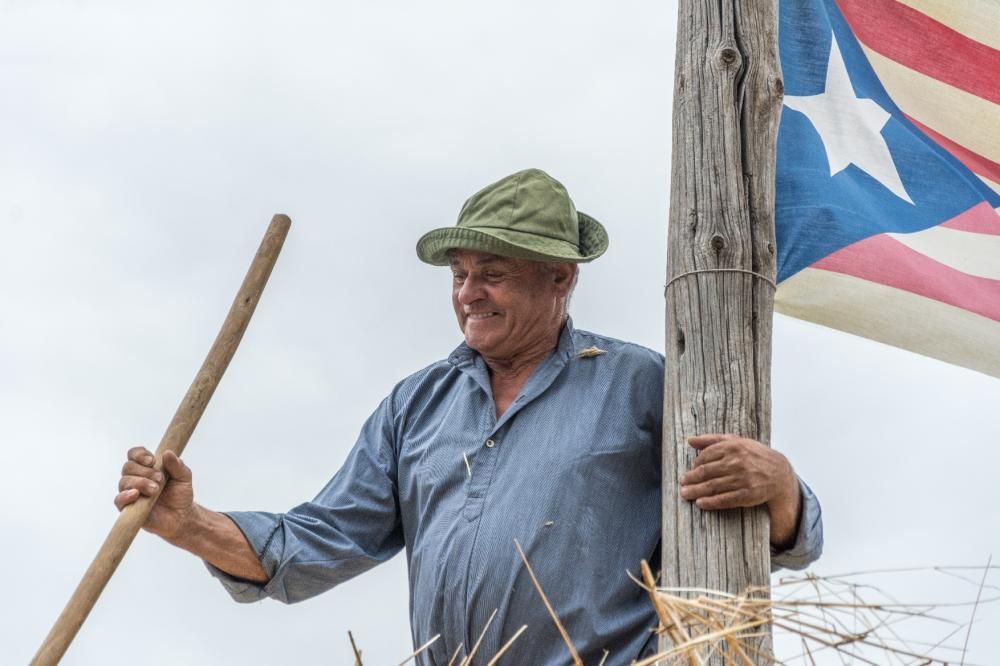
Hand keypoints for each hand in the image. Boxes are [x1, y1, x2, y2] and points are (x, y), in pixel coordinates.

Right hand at [114, 447, 195, 540]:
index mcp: (146, 467)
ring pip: (124, 482)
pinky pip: (119, 500)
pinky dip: (125, 495)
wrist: (181, 516)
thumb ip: (177, 465)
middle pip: (128, 467)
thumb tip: (167, 452)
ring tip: (155, 490)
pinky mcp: (128, 508)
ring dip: (140, 483)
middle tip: (160, 479)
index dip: (139, 454)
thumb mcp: (184, 477)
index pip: (134, 454)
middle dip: (144, 471)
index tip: (152, 460)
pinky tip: (136, 494)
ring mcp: (130, 493)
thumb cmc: (180, 495)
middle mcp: (135, 478)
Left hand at [679, 434, 800, 546]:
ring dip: (696, 491)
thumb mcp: (736, 442)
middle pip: (707, 472)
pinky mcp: (747, 495)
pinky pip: (725, 499)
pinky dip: (711, 502)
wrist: (779, 473)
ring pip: (713, 486)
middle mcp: (737, 462)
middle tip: (681, 483)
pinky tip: (701, 503)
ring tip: (685, 494)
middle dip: (691, 479)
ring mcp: (743, 479)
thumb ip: (712, 440)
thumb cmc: (753, 455)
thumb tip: (690, 440)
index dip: (695, 464)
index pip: (706, 455)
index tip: (690, 470)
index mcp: (733, 447)